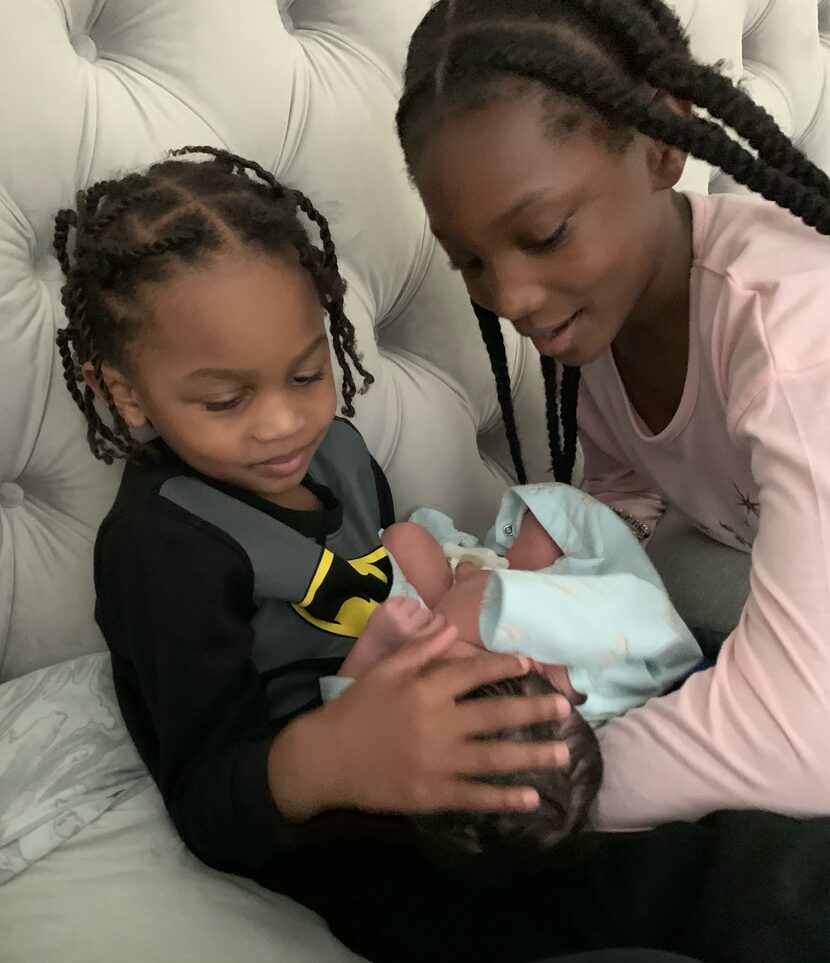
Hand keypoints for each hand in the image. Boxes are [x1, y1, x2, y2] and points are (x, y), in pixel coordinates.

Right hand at [269, 627, 571, 819]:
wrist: (326, 758)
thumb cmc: (357, 709)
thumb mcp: (384, 671)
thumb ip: (420, 649)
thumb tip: (451, 627)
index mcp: (425, 689)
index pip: (472, 673)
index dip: (502, 666)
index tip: (529, 664)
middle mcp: (437, 724)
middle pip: (494, 714)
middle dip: (533, 711)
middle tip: (565, 709)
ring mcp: (437, 762)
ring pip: (493, 757)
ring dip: (531, 755)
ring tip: (563, 752)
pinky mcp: (432, 793)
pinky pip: (475, 796)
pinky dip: (504, 797)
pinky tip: (532, 797)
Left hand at [339, 597, 450, 678]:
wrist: (365, 661)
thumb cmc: (397, 666)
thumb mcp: (424, 664)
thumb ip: (440, 650)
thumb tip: (455, 633)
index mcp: (422, 645)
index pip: (442, 623)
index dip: (437, 629)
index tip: (429, 636)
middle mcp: (410, 629)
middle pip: (430, 613)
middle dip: (424, 621)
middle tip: (413, 631)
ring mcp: (397, 616)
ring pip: (417, 605)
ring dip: (411, 613)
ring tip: (402, 624)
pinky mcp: (386, 607)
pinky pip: (403, 598)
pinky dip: (399, 606)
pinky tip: (393, 618)